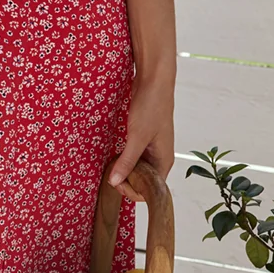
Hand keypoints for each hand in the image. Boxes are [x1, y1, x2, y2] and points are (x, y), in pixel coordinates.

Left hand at [108, 72, 174, 197]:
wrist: (154, 81)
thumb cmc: (152, 107)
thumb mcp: (137, 136)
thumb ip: (127, 161)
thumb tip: (115, 182)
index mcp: (164, 161)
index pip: (149, 191)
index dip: (132, 191)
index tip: (115, 182)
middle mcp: (159, 158)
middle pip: (143, 182)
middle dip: (126, 181)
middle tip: (110, 172)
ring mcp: (152, 148)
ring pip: (137, 169)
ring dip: (124, 169)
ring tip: (110, 164)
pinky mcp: (144, 139)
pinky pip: (134, 155)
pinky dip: (124, 157)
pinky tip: (114, 154)